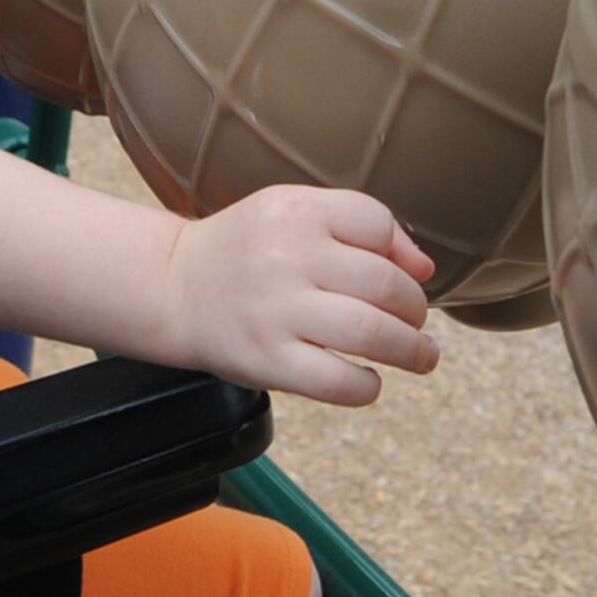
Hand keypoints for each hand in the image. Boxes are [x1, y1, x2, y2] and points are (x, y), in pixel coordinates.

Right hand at [153, 187, 441, 405]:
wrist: (171, 286)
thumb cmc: (246, 251)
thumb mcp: (292, 212)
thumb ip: (359, 226)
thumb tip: (425, 269)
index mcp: (295, 211)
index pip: (377, 224)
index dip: (400, 256)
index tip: (401, 278)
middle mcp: (286, 257)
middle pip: (386, 285)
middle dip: (415, 311)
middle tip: (415, 324)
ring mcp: (276, 311)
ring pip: (372, 334)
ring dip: (412, 351)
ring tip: (421, 356)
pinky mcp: (267, 360)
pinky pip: (338, 381)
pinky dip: (368, 386)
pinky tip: (369, 380)